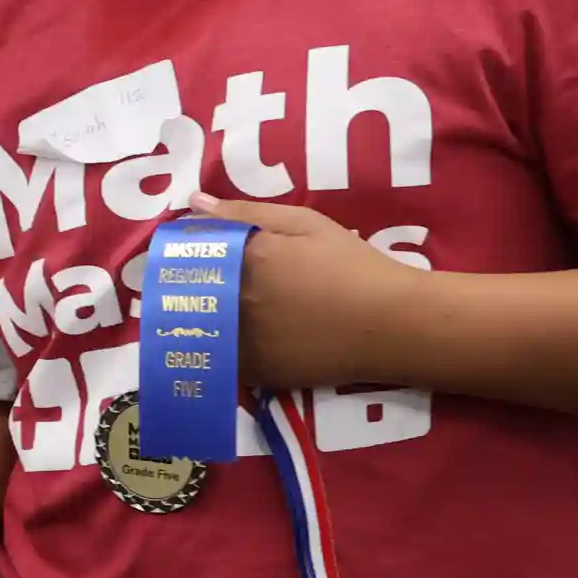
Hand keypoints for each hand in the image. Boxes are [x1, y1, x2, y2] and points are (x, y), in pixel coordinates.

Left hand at [187, 193, 427, 388]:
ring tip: (210, 310)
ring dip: (199, 318)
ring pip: (200, 328)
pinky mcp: (258, 374)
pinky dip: (221, 347)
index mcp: (245, 260)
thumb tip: (194, 203)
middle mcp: (237, 302)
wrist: (394, 324)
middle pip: (189, 291)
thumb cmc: (352, 266)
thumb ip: (245, 214)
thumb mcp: (304, 225)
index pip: (189, 252)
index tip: (185, 251)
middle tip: (196, 282)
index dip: (182, 251)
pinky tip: (236, 337)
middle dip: (187, 285)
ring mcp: (245, 342)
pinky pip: (221, 360)